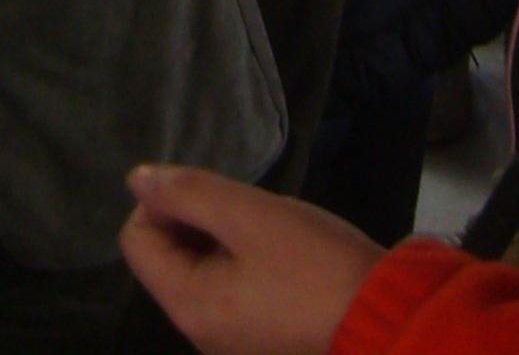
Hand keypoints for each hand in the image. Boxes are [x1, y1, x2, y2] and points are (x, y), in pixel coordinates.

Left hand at [121, 165, 380, 354]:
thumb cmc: (314, 264)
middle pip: (164, 258)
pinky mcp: (256, 339)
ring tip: (266, 229)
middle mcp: (198, 333)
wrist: (383, 318)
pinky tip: (280, 253)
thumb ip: (190, 193)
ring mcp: (228, 341)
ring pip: (197, 270)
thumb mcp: (250, 215)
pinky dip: (241, 261)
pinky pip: (226, 289)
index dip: (163, 202)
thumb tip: (137, 180)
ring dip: (221, 238)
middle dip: (194, 220)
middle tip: (245, 210)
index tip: (213, 193)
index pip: (136, 241)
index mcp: (188, 306)